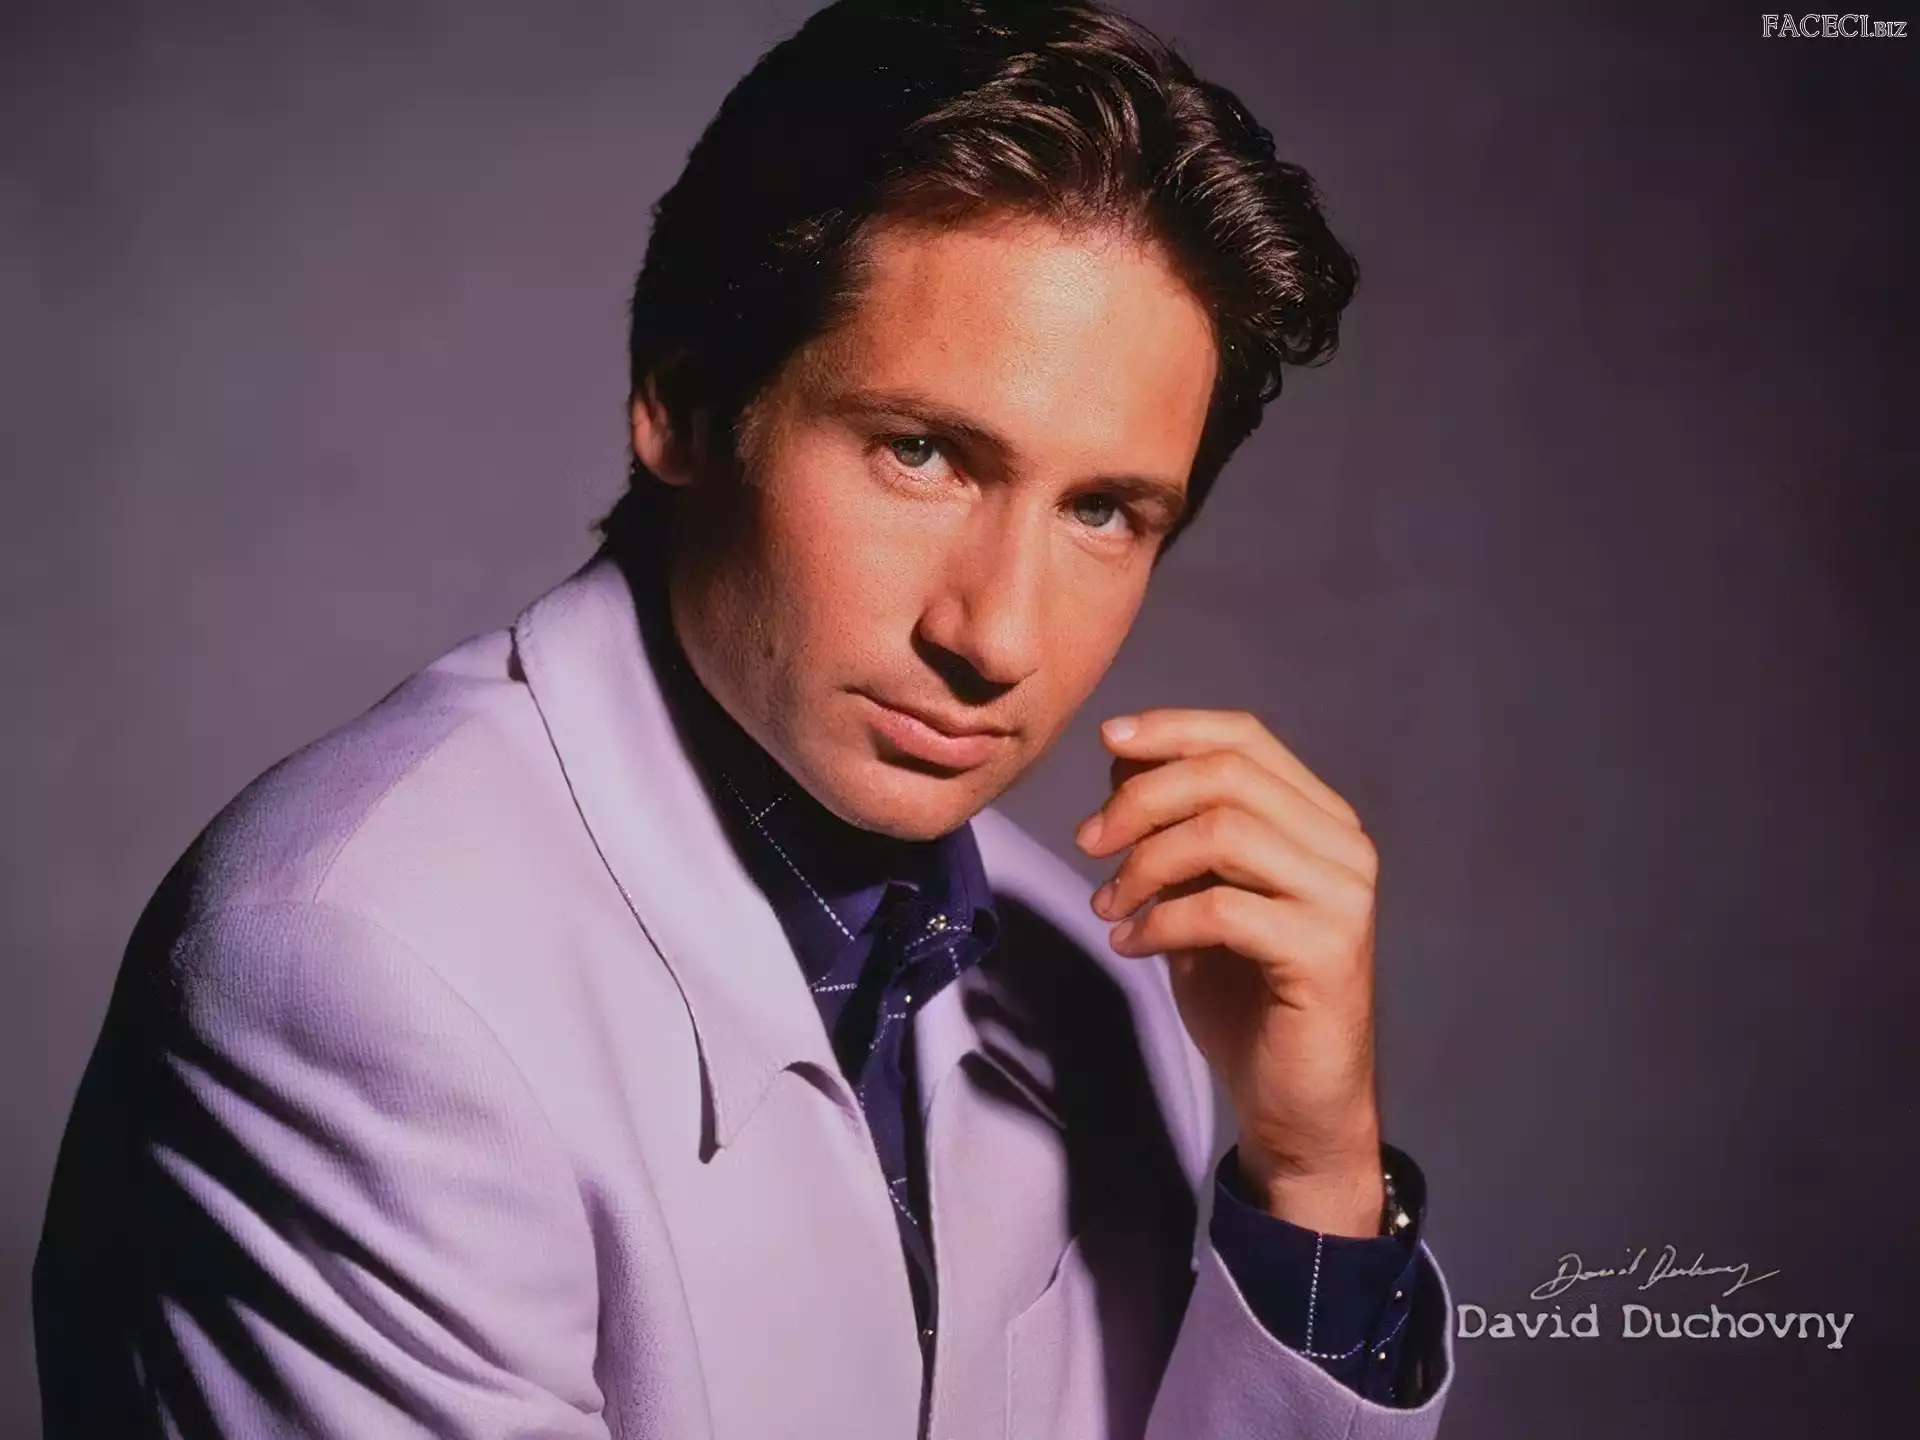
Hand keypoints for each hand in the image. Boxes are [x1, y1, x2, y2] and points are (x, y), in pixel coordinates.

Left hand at [1076, 708, 1384, 1235]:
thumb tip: (1123, 758)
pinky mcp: (1326, 951)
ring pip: (1224, 832)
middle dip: (1140, 798)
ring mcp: (1342, 897)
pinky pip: (1222, 909)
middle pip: (1227, 775)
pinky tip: (1130, 944)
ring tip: (1109, 904)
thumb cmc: (1245, 995)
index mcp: (1320, 819)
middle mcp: (1344, 846)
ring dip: (1144, 862)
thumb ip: (1176, 828)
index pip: (1246, 736)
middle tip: (1087, 842)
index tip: (1106, 739)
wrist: (1296, 1101)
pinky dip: (1159, 921)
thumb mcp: (1197, 893)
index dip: (1172, 728)